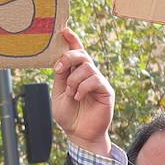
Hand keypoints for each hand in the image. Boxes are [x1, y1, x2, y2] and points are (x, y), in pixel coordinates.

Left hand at [51, 28, 112, 156]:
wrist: (79, 134)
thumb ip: (61, 77)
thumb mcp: (58, 94)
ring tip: (71, 93)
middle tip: (59, 69)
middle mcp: (88, 75)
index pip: (76, 52)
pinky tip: (78, 97)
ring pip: (88, 67)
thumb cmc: (69, 116)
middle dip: (69, 57)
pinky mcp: (106, 91)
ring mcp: (98, 82)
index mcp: (76, 74)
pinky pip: (95, 80)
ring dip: (74, 79)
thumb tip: (61, 61)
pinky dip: (83, 87)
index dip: (72, 40)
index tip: (64, 30)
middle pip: (83, 54)